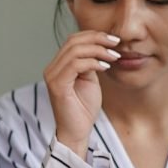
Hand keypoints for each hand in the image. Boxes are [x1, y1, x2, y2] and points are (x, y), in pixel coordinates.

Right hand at [43, 31, 120, 157]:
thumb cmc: (83, 109)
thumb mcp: (89, 80)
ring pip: (74, 51)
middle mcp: (51, 69)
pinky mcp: (57, 85)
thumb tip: (99, 49)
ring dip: (98, 50)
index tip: (114, 40)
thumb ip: (89, 64)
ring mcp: (52, 76)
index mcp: (58, 66)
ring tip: (114, 56)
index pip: (72, 41)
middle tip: (116, 43)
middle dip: (97, 39)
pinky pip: (75, 65)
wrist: (76, 131)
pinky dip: (93, 62)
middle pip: (72, 42)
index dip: (93, 36)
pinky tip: (106, 67)